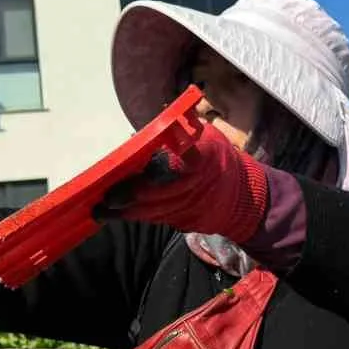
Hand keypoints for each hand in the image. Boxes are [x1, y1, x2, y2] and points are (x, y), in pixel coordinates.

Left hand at [96, 121, 268, 244]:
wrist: (245, 198)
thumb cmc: (219, 160)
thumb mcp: (208, 137)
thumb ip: (180, 131)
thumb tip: (149, 125)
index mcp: (203, 159)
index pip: (175, 163)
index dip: (153, 168)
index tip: (131, 168)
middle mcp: (196, 186)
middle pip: (157, 193)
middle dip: (129, 196)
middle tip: (106, 196)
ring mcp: (191, 208)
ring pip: (154, 212)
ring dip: (126, 212)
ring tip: (103, 210)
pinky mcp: (186, 223)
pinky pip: (158, 219)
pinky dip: (138, 217)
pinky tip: (118, 215)